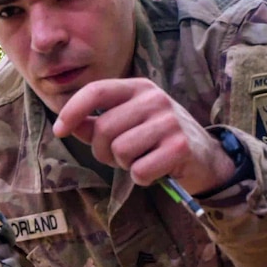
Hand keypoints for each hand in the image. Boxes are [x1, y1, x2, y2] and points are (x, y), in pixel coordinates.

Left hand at [52, 78, 236, 193]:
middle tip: (119, 157)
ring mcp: (169, 121)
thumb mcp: (129, 122)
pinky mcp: (180, 147)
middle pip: (103, 129)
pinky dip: (141, 178)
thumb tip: (68, 126)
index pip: (96, 91)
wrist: (207, 157)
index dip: (72, 111)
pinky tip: (155, 170)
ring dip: (124, 165)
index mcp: (139, 87)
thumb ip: (97, 123)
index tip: (59, 130)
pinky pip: (139, 171)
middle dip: (102, 151)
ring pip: (119, 151)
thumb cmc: (158, 138)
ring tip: (141, 160)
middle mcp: (154, 99)